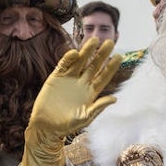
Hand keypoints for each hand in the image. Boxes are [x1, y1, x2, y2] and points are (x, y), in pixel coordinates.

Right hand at [22, 37, 121, 165]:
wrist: (46, 125)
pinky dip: (68, 58)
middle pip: (94, 65)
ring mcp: (69, 79)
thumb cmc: (67, 125)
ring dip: (87, 51)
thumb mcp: (85, 118)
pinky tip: (74, 53)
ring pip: (80, 61)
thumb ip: (98, 107)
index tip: (119, 56)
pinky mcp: (56, 77)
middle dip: (102, 54)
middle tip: (110, 42)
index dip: (111, 67)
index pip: (104, 76)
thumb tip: (114, 99)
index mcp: (91, 93)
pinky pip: (64, 65)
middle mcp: (82, 83)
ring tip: (94, 40)